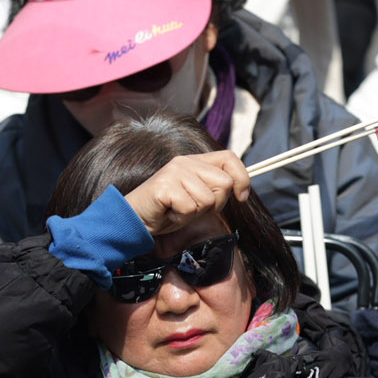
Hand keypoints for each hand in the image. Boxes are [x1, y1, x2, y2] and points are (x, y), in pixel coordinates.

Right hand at [122, 151, 251, 235]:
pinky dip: (181, 217)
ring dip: (195, 213)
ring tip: (177, 210)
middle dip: (214, 204)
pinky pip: (190, 208)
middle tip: (193, 208)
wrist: (136, 219)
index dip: (242, 178)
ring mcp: (174, 172)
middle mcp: (185, 162)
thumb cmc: (167, 211)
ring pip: (208, 199)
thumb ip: (214, 189)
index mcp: (195, 161)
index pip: (229, 158)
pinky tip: (168, 212)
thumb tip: (241, 191)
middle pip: (224, 183)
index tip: (241, 197)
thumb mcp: (197, 198)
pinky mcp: (164, 186)